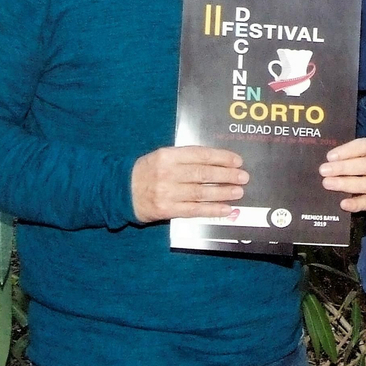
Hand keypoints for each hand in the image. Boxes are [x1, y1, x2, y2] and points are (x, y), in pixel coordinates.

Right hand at [131, 146, 247, 222]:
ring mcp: (166, 192)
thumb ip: (186, 158)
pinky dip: (212, 209)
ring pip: (201, 193)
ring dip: (223, 193)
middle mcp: (167, 173)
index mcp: (167, 155)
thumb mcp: (162, 157)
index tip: (237, 161)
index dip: (221, 158)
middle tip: (243, 177)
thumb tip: (217, 162)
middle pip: (203, 174)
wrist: (121, 190)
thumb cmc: (148, 172)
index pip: (200, 155)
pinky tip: (226, 209)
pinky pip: (194, 210)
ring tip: (238, 192)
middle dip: (226, 175)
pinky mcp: (166, 209)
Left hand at [319, 138, 365, 212]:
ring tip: (327, 184)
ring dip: (345, 184)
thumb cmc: (355, 160)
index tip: (330, 157)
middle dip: (343, 168)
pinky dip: (356, 204)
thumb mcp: (351, 152)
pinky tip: (343, 204)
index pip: (365, 146)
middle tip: (324, 171)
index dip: (347, 151)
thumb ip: (340, 154)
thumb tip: (322, 159)